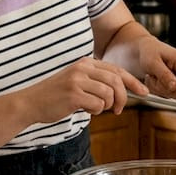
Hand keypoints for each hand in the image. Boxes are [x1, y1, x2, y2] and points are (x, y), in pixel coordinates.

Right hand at [22, 57, 148, 122]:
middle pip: (116, 81)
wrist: (31, 102)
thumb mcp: (77, 81)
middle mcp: (82, 68)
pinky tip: (85, 110)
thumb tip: (122, 91)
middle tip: (118, 110)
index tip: (144, 92)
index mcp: (85, 63)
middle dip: (123, 98)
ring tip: (97, 109)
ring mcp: (77, 81)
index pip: (116, 70)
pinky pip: (98, 105)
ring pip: (108, 94)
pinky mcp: (73, 95)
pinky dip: (95, 111)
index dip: (133, 82)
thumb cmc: (56, 95)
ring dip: (108, 106)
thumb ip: (96, 81)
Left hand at [136, 37, 175, 97]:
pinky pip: (172, 93)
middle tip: (156, 80)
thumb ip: (164, 75)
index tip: (173, 89)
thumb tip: (175, 86)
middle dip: (168, 89)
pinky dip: (161, 90)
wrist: (145, 51)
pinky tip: (156, 81)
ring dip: (162, 89)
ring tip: (155, 78)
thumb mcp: (153, 63)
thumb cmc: (150, 52)